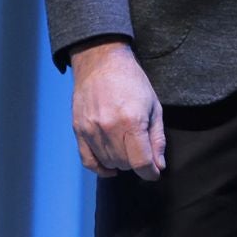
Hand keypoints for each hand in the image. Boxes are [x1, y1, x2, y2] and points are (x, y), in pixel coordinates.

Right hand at [70, 40, 165, 179]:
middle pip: (124, 164)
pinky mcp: (78, 130)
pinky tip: (110, 167)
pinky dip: (100, 168)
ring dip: (120, 163)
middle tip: (143, 153)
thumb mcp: (154, 106)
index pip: (140, 161)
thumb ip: (157, 138)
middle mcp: (109, 128)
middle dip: (137, 164)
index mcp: (132, 121)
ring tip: (128, 151)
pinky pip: (88, 160)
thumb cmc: (133, 82)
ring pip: (107, 162)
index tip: (154, 173)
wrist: (101, 63)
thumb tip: (158, 165)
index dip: (150, 173)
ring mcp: (91, 130)